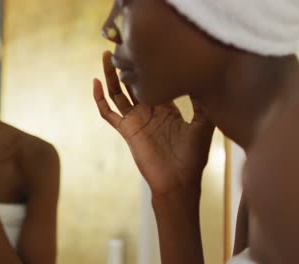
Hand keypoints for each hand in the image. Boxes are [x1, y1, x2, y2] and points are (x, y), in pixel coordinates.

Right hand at [93, 51, 214, 195]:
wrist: (179, 182)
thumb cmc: (192, 157)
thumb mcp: (203, 125)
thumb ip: (201, 103)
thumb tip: (200, 80)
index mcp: (165, 109)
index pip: (154, 83)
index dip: (149, 67)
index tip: (147, 50)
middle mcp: (148, 112)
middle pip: (132, 84)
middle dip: (127, 66)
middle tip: (121, 47)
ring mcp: (135, 121)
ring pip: (118, 94)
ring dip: (111, 76)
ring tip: (106, 57)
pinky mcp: (126, 130)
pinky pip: (108, 113)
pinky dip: (100, 99)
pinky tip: (96, 83)